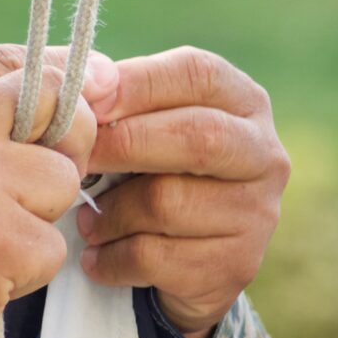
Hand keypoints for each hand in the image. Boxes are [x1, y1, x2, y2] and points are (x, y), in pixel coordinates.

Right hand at [0, 44, 117, 337]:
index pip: (12, 60)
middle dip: (66, 145)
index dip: (54, 83)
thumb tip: (67, 87)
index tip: (70, 109)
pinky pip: (54, 246)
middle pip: (61, 108)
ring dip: (38, 216)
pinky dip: (28, 268)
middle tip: (28, 186)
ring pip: (64, 180)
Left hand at [78, 47, 289, 337]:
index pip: (196, 74)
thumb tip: (83, 85)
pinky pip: (156, 257)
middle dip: (121, 147)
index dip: (136, 85)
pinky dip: (112, 258)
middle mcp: (263, 153)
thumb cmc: (153, 173)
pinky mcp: (235, 264)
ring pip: (167, 203)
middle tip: (74, 162)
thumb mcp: (144, 124)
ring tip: (85, 220)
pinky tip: (97, 257)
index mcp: (242, 101)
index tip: (87, 105)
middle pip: (195, 138)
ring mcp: (256, 212)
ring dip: (109, 214)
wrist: (187, 260)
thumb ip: (115, 98)